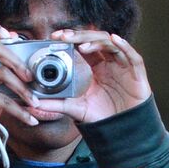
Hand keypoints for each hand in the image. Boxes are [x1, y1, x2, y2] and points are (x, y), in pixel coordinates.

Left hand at [31, 29, 151, 123]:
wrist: (122, 131)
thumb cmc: (102, 117)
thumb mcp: (75, 109)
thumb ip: (55, 104)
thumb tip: (32, 103)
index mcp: (95, 67)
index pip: (83, 46)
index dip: (71, 39)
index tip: (55, 37)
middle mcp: (109, 62)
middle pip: (95, 40)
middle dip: (79, 36)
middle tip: (63, 36)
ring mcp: (123, 65)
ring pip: (111, 44)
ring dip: (96, 41)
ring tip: (81, 44)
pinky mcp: (136, 72)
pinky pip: (132, 55)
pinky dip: (124, 46)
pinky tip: (114, 39)